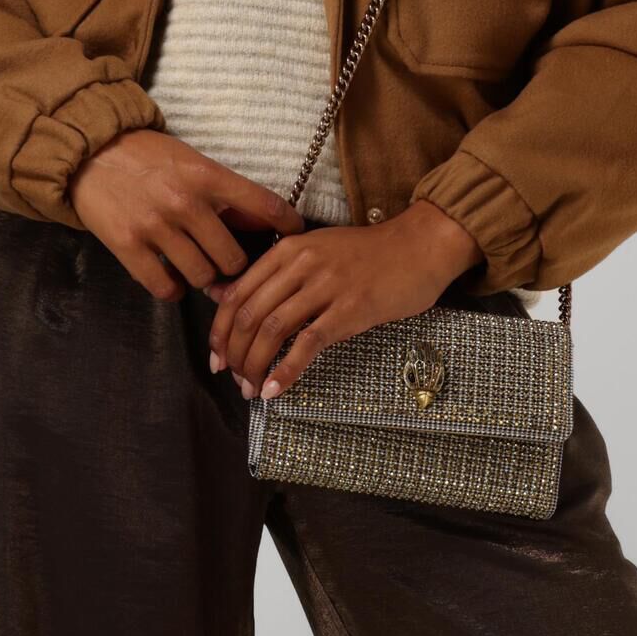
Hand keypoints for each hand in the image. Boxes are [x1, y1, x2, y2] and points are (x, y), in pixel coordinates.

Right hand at [69, 128, 307, 296]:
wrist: (89, 151)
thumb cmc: (147, 157)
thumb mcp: (192, 162)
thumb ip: (226, 193)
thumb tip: (266, 222)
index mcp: (206, 176)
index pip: (264, 205)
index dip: (288, 225)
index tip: (297, 235)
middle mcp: (184, 202)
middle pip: (234, 258)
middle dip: (234, 264)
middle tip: (227, 261)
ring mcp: (155, 226)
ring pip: (203, 277)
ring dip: (203, 278)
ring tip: (196, 266)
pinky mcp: (128, 246)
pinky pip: (166, 288)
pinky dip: (174, 289)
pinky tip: (173, 277)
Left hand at [207, 202, 485, 398]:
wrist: (420, 245)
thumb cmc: (368, 254)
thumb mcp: (315, 251)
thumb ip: (273, 272)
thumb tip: (223, 296)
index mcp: (288, 250)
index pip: (237, 293)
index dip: (220, 330)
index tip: (216, 357)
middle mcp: (302, 264)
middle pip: (250, 315)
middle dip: (234, 353)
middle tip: (232, 379)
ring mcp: (326, 286)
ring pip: (272, 330)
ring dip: (255, 366)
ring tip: (250, 388)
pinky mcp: (350, 309)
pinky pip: (308, 344)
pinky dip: (286, 371)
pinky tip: (275, 390)